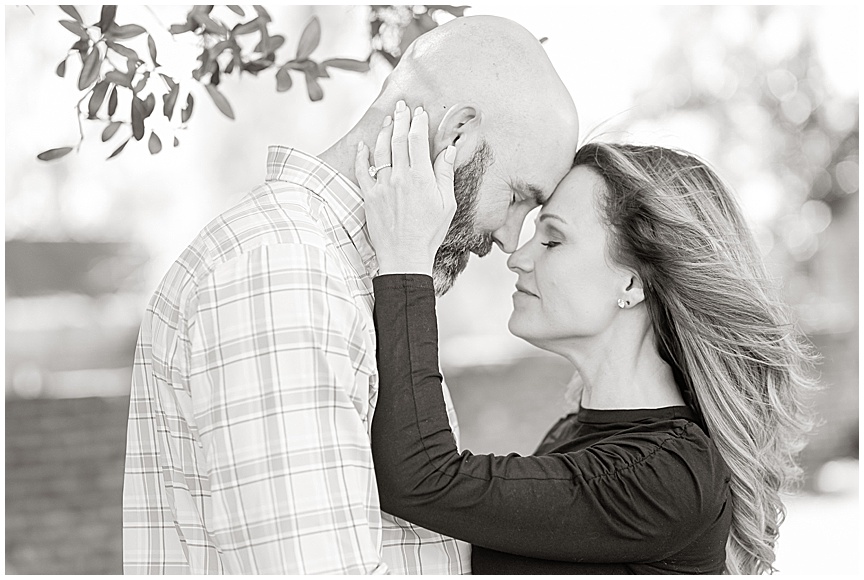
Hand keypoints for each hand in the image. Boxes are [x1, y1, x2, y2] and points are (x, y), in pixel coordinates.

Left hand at [355, 100, 456, 275]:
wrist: (404, 256)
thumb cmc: (429, 233)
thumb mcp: (446, 204)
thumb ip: (445, 174)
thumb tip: (449, 150)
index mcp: (421, 178)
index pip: (418, 140)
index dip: (418, 122)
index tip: (420, 112)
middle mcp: (400, 177)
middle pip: (398, 140)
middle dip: (401, 119)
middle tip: (402, 106)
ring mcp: (382, 186)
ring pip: (381, 151)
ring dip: (384, 132)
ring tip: (388, 120)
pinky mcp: (369, 197)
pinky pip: (362, 171)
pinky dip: (362, 156)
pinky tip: (363, 145)